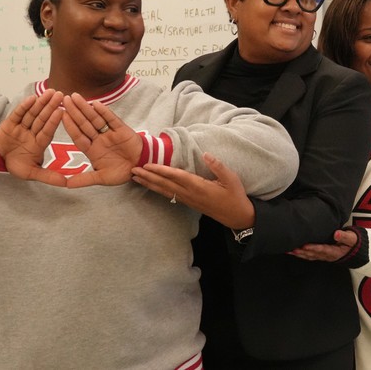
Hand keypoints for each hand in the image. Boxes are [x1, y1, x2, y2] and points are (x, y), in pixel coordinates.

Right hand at [0, 89, 66, 186]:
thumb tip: (66, 184)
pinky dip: (24, 107)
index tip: (62, 111)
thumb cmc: (16, 164)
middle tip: (61, 94)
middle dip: (50, 107)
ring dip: (40, 103)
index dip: (54, 121)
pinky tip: (32, 98)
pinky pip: (17, 114)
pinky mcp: (10, 124)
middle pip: (42, 118)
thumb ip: (48, 176)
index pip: (47, 131)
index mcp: (39, 143)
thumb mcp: (31, 172)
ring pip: (32, 114)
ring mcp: (21, 127)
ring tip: (50, 92)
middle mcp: (32, 133)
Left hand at [62, 93, 142, 187]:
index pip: (78, 136)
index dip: (70, 126)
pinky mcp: (122, 129)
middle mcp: (99, 139)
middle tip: (65, 99)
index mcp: (92, 150)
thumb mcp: (102, 178)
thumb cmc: (122, 172)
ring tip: (75, 97)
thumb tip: (66, 185)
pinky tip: (95, 104)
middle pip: (84, 124)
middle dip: (74, 112)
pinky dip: (104, 112)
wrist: (142, 167)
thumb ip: (85, 179)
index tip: (60, 115)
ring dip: (86, 108)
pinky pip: (112, 119)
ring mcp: (109, 133)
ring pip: (95, 119)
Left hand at [132, 152, 255, 228]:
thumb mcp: (232, 179)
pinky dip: (158, 190)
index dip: (161, 170)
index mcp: (199, 186)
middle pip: (165, 184)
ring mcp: (188, 200)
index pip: (176, 176)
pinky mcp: (189, 203)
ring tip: (135, 178)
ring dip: (149, 184)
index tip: (147, 165)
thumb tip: (206, 154)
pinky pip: (169, 195)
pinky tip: (151, 187)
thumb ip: (218, 166)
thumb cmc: (235, 196)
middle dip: (148, 177)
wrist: (237, 216)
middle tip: (132, 170)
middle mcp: (190, 194)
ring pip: (164, 191)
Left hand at [289, 229, 357, 261]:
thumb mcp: (352, 239)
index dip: (313, 248)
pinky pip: (309, 256)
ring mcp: (323, 257)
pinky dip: (301, 255)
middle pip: (312, 254)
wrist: (354, 250)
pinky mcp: (321, 255)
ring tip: (288, 250)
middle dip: (301, 252)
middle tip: (291, 249)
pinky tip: (294, 252)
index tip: (304, 246)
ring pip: (309, 256)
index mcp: (334, 252)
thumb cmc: (352, 243)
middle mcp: (327, 256)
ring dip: (299, 254)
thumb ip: (344, 236)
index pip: (322, 250)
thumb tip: (336, 234)